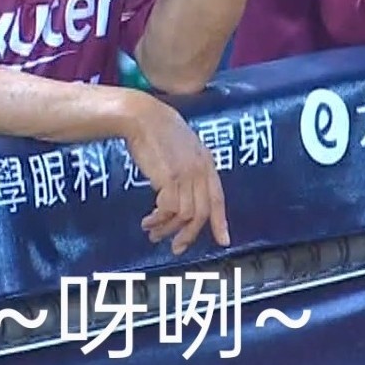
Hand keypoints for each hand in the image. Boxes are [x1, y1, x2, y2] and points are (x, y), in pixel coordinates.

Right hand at [121, 92, 228, 254]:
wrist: (141, 117)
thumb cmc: (156, 127)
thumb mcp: (181, 145)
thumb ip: (189, 165)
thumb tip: (184, 188)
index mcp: (206, 162)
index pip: (217, 198)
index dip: (220, 221)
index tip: (223, 240)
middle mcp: (200, 170)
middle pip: (202, 212)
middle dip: (188, 234)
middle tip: (176, 248)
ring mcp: (186, 174)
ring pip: (185, 215)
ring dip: (168, 229)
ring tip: (153, 233)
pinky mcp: (170, 178)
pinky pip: (169, 209)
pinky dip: (159, 220)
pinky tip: (148, 221)